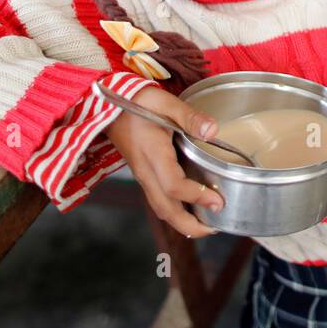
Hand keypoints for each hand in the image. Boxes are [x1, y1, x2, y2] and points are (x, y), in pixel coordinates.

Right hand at [104, 85, 222, 237]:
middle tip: (216, 227)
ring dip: (182, 222)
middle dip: (190, 225)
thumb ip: (189, 116)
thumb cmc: (137, 100)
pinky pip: (158, 200)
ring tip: (207, 225)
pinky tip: (191, 209)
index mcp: (152, 153)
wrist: (108, 104)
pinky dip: (175, 212)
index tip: (218, 201)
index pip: (173, 185)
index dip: (196, 196)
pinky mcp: (143, 174)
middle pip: (165, 209)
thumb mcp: (165, 101)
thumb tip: (212, 131)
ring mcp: (142, 174)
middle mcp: (145, 170)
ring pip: (160, 208)